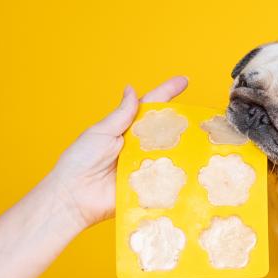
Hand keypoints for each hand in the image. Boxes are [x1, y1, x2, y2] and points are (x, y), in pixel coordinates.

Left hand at [49, 76, 188, 228]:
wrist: (73, 197)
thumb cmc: (80, 161)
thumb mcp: (101, 132)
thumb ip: (121, 115)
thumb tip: (132, 90)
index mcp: (127, 130)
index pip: (150, 108)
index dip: (167, 93)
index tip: (184, 81)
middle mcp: (139, 147)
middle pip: (165, 130)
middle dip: (183, 122)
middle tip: (202, 116)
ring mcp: (145, 167)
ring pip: (170, 153)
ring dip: (184, 147)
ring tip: (204, 139)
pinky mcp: (148, 187)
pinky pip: (166, 179)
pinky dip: (177, 174)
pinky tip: (194, 167)